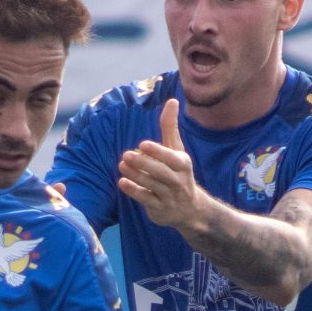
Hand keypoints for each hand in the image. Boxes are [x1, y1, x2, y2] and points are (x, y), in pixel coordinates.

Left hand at [117, 98, 205, 233]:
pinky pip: (146, 200)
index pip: (171, 158)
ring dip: (136, 175)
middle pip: (160, 172)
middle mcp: (178, 181)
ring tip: (122, 165)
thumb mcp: (177, 149)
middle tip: (126, 155)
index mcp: (183, 164)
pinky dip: (134, 191)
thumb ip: (170, 126)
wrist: (190, 208)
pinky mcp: (159, 209)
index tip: (142, 144)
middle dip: (143, 164)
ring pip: (152, 186)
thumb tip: (172, 101)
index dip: (157, 151)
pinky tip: (122, 182)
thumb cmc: (178, 171)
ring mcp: (169, 197)